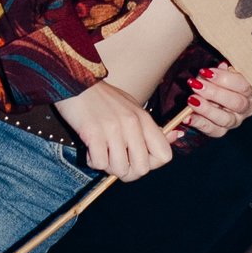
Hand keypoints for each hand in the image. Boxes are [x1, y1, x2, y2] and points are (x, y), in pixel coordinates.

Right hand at [56, 83, 175, 182]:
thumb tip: (177, 136)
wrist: (74, 81)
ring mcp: (113, 129)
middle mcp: (132, 124)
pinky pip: (99, 163)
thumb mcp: (133, 109)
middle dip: (127, 171)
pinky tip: (91, 148)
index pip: (164, 156)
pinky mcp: (93, 133)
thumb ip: (151, 127)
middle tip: (115, 159)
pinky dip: (93, 161)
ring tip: (102, 151)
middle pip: (142, 169)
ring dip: (108, 166)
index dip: (151, 164)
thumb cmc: (103, 99)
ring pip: (120, 169)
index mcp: (144, 119)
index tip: (136, 157)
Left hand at [180, 64, 251, 139]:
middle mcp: (245, 108)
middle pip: (236, 103)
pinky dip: (198, 123)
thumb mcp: (218, 74)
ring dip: (206, 109)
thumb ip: (221, 71)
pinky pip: (212, 130)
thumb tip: (223, 65)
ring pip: (225, 118)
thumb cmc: (215, 81)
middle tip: (196, 85)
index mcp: (248, 91)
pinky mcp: (221, 131)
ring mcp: (234, 121)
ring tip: (191, 100)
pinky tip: (187, 117)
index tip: (205, 72)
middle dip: (214, 93)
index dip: (224, 78)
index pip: (242, 85)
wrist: (207, 96)